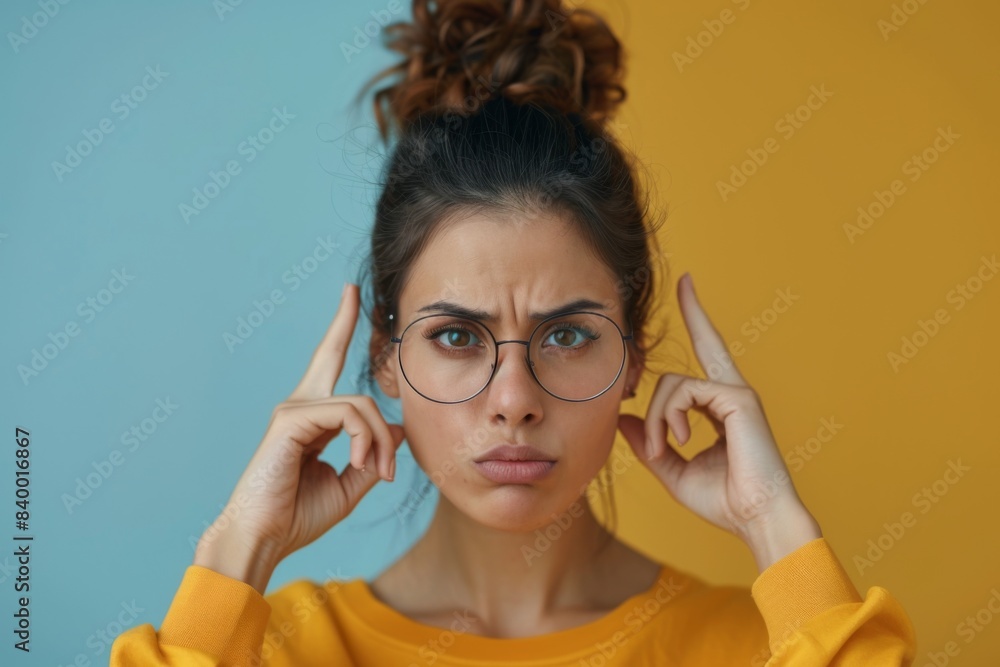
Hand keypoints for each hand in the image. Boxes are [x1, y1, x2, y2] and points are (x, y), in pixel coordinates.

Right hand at [194, 282, 405, 589]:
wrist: (264, 540)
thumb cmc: (298, 517)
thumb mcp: (349, 485)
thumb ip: (372, 454)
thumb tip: (398, 427)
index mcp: (311, 420)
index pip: (328, 368)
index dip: (339, 332)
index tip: (351, 299)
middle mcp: (300, 407)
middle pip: (329, 355)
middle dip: (343, 320)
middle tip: (352, 291)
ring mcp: (293, 410)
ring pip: (360, 404)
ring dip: (381, 439)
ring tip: (381, 471)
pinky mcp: (290, 420)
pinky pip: (348, 415)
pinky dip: (365, 439)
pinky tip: (362, 464)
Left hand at [617, 273, 820, 570]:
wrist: (757, 520)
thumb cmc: (724, 501)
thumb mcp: (674, 470)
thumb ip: (649, 443)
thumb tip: (622, 420)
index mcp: (720, 406)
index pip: (707, 354)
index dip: (697, 318)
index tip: (688, 284)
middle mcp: (731, 392)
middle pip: (700, 347)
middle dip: (694, 312)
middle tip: (681, 290)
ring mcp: (737, 392)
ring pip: (673, 383)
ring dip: (658, 418)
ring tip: (665, 448)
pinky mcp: (739, 397)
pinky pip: (685, 392)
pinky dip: (671, 418)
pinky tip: (680, 441)